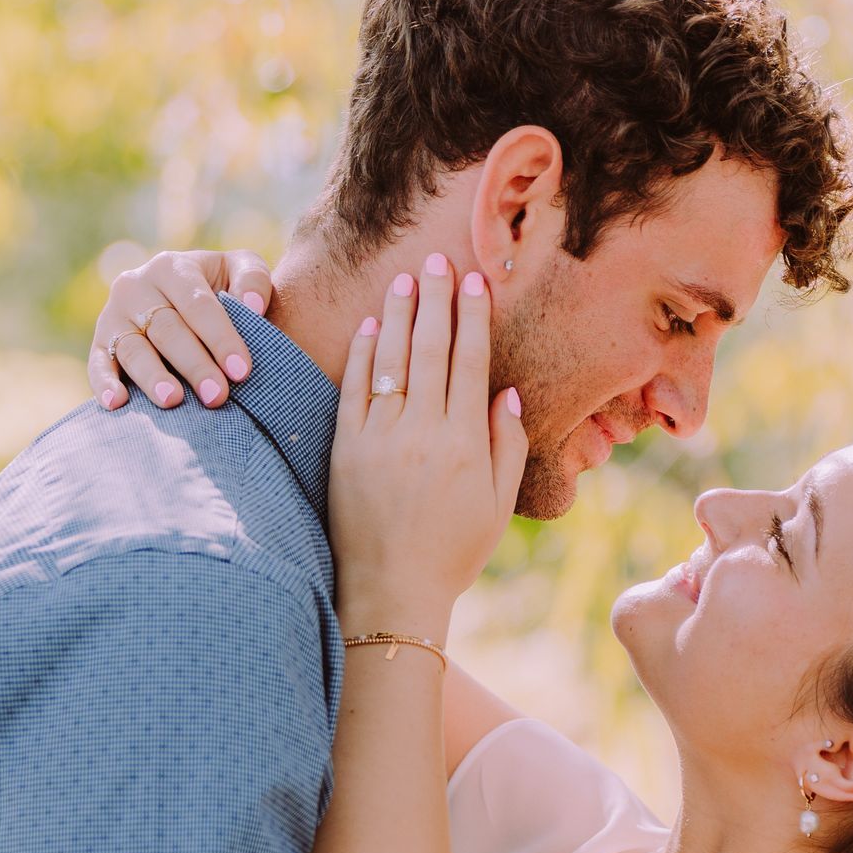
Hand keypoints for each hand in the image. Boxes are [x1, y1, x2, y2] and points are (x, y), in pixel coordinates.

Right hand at [87, 247, 275, 409]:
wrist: (185, 304)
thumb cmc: (220, 290)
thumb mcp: (240, 272)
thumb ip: (253, 280)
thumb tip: (253, 306)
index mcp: (171, 267)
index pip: (197, 304)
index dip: (220, 337)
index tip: (241, 371)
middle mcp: (136, 286)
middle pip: (166, 329)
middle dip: (194, 364)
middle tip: (217, 395)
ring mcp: (113, 316)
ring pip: (132, 348)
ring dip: (152, 376)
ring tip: (173, 400)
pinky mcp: (100, 344)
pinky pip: (98, 363)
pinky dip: (104, 383)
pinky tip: (117, 403)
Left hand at [331, 255, 525, 638]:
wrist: (391, 592)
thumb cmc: (452, 554)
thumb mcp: (498, 506)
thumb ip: (506, 447)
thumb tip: (505, 393)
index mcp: (465, 443)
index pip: (470, 362)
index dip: (472, 316)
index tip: (474, 281)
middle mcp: (423, 431)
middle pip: (431, 348)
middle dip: (435, 298)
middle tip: (436, 260)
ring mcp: (380, 437)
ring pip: (392, 359)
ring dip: (400, 313)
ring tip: (404, 278)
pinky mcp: (346, 448)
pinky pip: (354, 388)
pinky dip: (363, 353)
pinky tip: (371, 325)